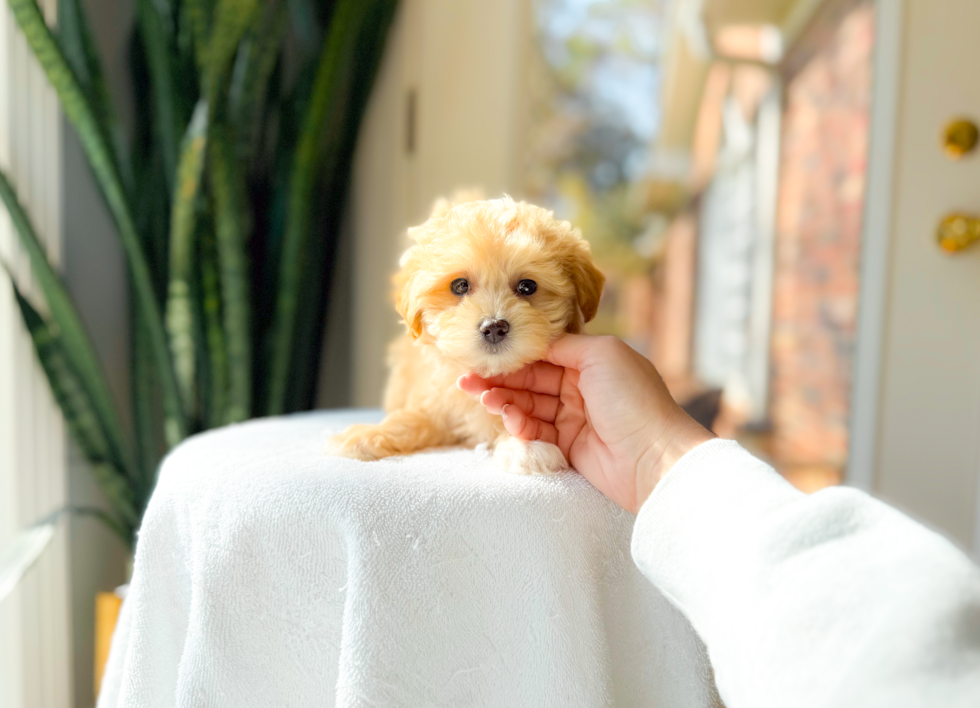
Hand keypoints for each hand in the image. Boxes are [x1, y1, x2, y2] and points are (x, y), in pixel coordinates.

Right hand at [457, 335, 713, 512]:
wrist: (653, 458)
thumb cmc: (633, 399)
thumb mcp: (601, 354)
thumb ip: (565, 343)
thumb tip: (535, 338)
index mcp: (593, 361)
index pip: (544, 353)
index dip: (514, 354)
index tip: (485, 353)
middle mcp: (583, 386)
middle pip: (532, 379)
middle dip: (500, 378)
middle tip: (468, 380)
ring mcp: (575, 417)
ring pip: (529, 405)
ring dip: (504, 401)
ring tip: (483, 399)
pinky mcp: (568, 446)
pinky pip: (535, 431)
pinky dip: (519, 425)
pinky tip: (508, 419)